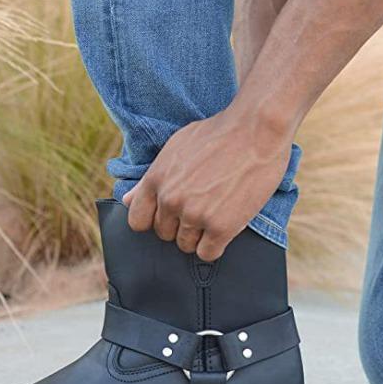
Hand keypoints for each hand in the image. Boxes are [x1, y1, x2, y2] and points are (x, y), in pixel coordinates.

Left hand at [122, 105, 290, 260]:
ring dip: (199, 235)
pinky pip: (207, 254)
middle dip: (180, 225)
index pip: (137, 221)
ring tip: (216, 212)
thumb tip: (126, 200)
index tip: (170, 214)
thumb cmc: (217, 134)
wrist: (257, 129)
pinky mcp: (221, 227)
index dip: (154, 219)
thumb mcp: (175, 148)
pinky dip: (215, 245)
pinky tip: (225, 226)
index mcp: (156, 180)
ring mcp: (195, 215)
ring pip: (186, 245)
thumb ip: (149, 178)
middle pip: (164, 234)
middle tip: (202, 206)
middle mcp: (170, 200)